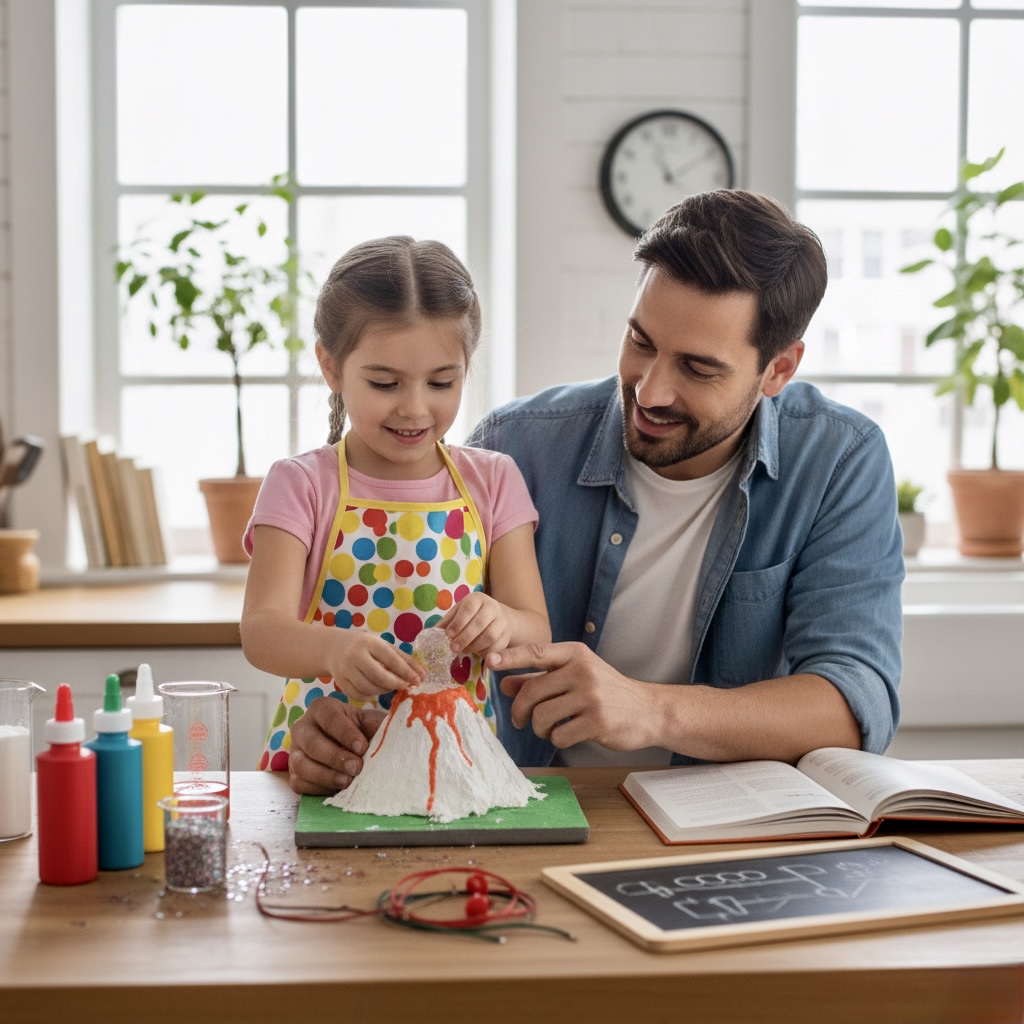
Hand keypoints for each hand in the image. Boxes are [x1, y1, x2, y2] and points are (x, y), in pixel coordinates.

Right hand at [287, 697, 386, 795]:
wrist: (353, 747)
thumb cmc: (361, 731)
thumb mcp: (369, 723)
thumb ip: (373, 725)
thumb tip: (375, 731)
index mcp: (321, 708)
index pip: (330, 718)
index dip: (346, 734)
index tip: (362, 748)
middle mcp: (303, 727)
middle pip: (313, 743)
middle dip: (335, 757)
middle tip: (356, 767)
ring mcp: (295, 751)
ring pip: (302, 765)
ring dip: (326, 776)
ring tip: (347, 781)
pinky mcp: (294, 773)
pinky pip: (299, 783)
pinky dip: (318, 788)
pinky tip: (336, 789)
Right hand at [328, 630, 424, 699]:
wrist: (333, 648)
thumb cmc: (365, 646)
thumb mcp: (383, 646)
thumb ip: (403, 659)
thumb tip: (423, 675)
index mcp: (369, 643)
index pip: (391, 659)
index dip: (407, 672)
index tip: (419, 680)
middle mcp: (355, 656)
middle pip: (380, 677)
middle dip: (397, 684)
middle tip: (406, 685)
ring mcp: (346, 670)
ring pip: (370, 688)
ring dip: (385, 690)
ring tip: (391, 685)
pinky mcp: (341, 683)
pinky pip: (360, 696)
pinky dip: (372, 695)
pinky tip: (377, 689)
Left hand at [439, 592, 510, 658]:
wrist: (498, 618)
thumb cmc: (472, 616)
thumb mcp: (459, 613)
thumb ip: (447, 622)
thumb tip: (433, 633)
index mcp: (478, 599)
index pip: (469, 608)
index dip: (458, 622)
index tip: (448, 634)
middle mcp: (492, 607)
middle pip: (479, 623)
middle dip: (465, 637)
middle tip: (453, 648)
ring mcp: (502, 621)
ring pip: (490, 636)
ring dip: (474, 646)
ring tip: (463, 651)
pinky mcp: (506, 635)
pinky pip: (496, 646)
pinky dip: (485, 652)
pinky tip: (476, 653)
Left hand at [486, 642, 658, 750]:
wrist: (647, 711)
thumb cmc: (606, 692)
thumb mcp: (575, 677)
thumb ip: (539, 678)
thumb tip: (504, 683)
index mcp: (576, 654)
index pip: (536, 652)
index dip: (510, 657)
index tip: (489, 661)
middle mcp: (583, 671)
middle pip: (532, 691)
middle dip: (520, 710)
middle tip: (518, 720)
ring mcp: (591, 696)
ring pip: (542, 716)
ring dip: (539, 729)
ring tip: (549, 728)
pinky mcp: (598, 721)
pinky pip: (559, 736)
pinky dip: (557, 740)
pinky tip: (569, 734)